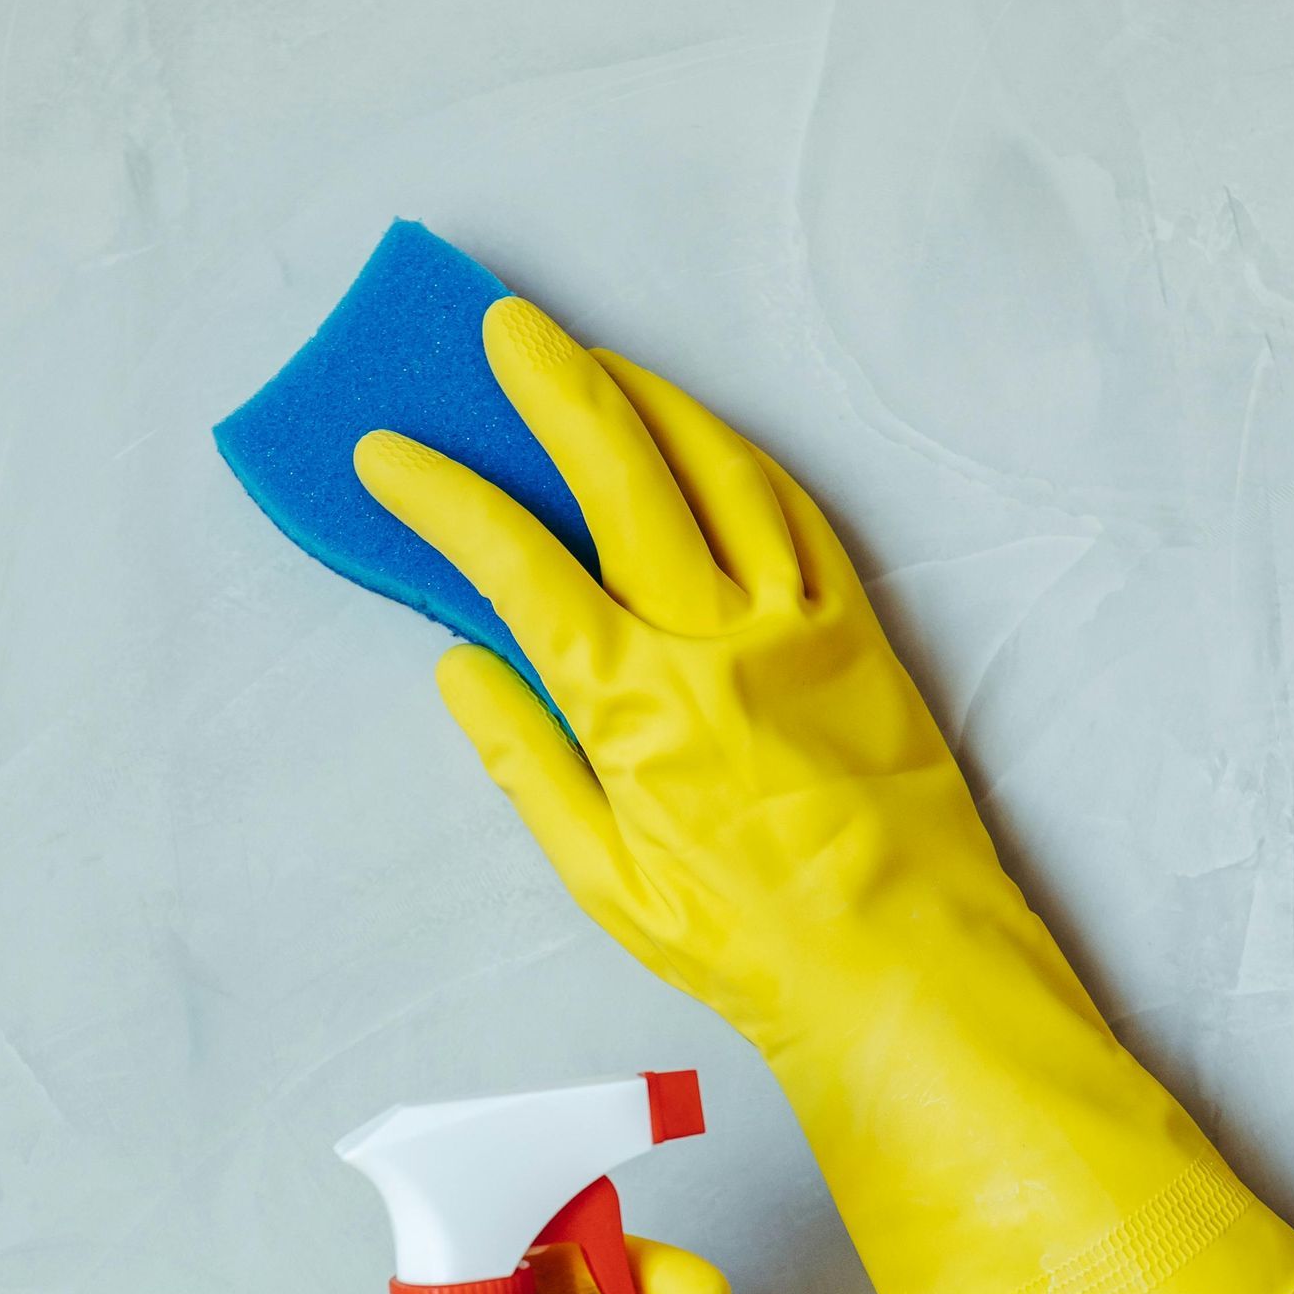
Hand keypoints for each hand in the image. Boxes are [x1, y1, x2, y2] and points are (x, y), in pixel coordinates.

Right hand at [356, 300, 1293, 1293]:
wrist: (904, 967)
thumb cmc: (747, 944)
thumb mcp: (603, 881)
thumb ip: (527, 763)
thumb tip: (462, 668)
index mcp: (635, 705)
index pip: (515, 564)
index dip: (442, 496)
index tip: (389, 454)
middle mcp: (714, 639)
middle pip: (619, 470)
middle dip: (549, 385)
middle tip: (501, 327)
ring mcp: (796, 622)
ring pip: (715, 468)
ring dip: (649, 397)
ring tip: (595, 357)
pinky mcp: (859, 630)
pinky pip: (797, 511)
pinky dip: (741, 457)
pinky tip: (706, 436)